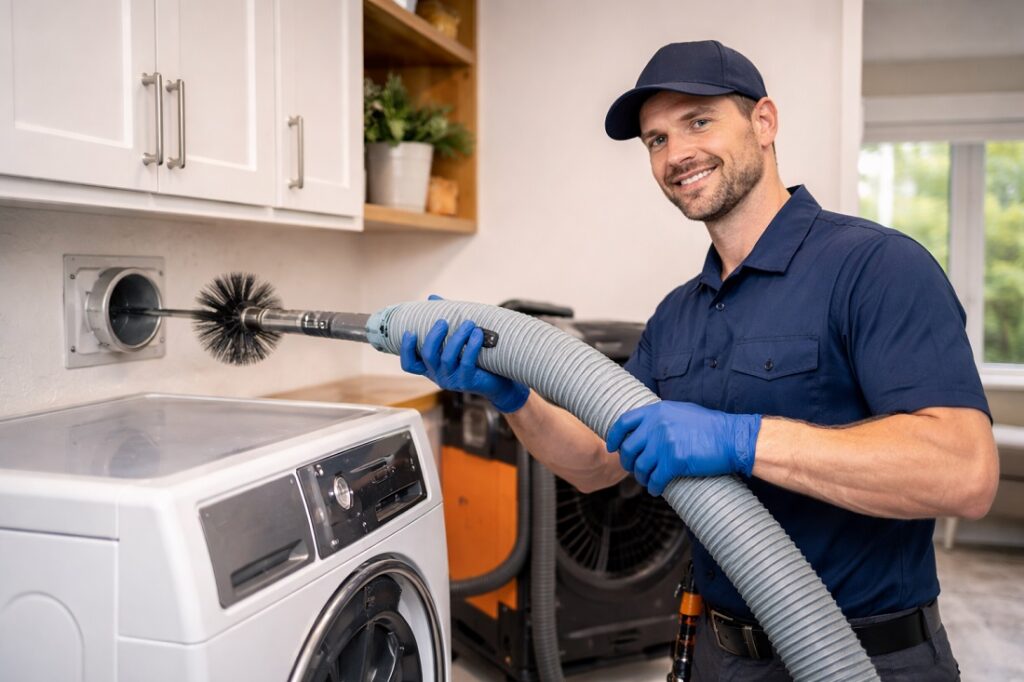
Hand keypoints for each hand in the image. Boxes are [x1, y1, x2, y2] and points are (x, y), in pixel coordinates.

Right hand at [400, 318, 528, 413]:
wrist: (499, 381)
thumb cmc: (474, 358)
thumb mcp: (457, 341)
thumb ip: (444, 322)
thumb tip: (432, 298)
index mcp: (431, 367)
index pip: (410, 364)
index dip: (406, 350)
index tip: (409, 331)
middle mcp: (438, 375)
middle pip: (428, 356)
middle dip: (434, 337)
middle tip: (443, 321)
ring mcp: (452, 380)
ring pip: (448, 358)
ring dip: (458, 338)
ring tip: (469, 323)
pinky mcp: (467, 382)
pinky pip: (466, 363)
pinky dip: (471, 347)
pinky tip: (478, 334)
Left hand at [606, 401, 761, 495]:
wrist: (732, 438)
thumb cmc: (711, 426)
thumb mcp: (681, 412)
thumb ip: (661, 418)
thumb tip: (644, 430)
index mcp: (657, 411)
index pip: (624, 422)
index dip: (614, 436)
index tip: (612, 447)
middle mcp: (657, 425)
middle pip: (629, 448)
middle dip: (628, 462)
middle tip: (633, 469)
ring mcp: (665, 443)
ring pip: (640, 466)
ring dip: (641, 477)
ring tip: (647, 480)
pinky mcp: (674, 461)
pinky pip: (656, 478)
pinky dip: (653, 487)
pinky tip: (656, 489)